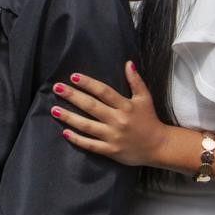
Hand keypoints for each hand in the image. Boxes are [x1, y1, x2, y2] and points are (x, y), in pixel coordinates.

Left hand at [54, 61, 170, 166]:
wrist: (159, 146)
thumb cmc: (150, 119)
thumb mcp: (145, 98)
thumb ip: (136, 81)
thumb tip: (128, 63)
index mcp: (126, 106)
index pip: (104, 92)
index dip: (88, 83)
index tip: (73, 77)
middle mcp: (118, 120)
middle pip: (91, 106)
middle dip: (73, 96)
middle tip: (57, 88)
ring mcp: (113, 136)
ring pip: (87, 126)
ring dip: (69, 117)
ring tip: (54, 109)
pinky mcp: (111, 151)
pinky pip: (91, 145)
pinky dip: (78, 139)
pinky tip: (65, 132)